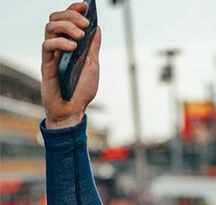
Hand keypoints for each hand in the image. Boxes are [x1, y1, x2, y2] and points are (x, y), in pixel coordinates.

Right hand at [41, 3, 99, 128]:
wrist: (74, 110)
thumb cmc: (82, 89)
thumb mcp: (93, 65)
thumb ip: (93, 47)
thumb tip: (97, 28)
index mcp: (70, 43)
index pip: (67, 20)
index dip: (74, 10)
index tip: (85, 6)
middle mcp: (58, 45)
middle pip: (55, 19)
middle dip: (71, 16)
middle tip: (85, 23)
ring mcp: (51, 54)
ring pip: (49, 28)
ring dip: (66, 27)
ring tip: (80, 36)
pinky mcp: (46, 63)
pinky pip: (47, 45)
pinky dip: (60, 42)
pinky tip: (72, 47)